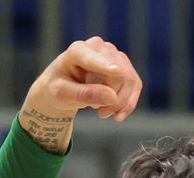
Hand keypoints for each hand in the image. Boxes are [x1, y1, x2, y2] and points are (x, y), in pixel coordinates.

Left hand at [18, 36, 143, 151]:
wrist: (62, 87)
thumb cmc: (58, 88)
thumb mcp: (63, 95)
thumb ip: (84, 95)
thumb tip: (111, 97)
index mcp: (78, 50)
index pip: (96, 58)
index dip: (107, 66)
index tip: (118, 73)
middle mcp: (98, 46)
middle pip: (118, 73)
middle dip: (114, 99)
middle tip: (101, 114)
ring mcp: (112, 53)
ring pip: (129, 79)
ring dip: (121, 102)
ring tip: (104, 113)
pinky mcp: (122, 64)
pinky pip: (135, 83)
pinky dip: (129, 102)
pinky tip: (118, 114)